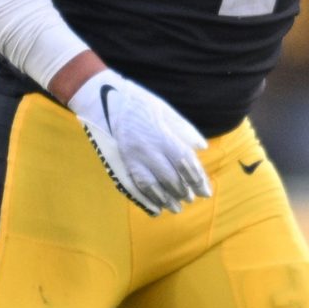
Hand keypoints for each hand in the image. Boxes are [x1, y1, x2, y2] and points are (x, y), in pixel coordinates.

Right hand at [67, 68, 210, 214]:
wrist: (103, 98)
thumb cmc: (138, 102)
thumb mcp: (165, 110)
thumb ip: (184, 130)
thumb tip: (202, 147)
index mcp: (161, 136)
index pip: (184, 164)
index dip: (197, 180)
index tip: (206, 192)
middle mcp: (147, 151)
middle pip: (170, 178)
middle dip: (184, 192)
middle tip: (192, 199)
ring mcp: (131, 159)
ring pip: (152, 187)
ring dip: (166, 200)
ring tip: (176, 207)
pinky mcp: (118, 163)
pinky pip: (133, 187)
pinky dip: (146, 201)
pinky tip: (155, 209)